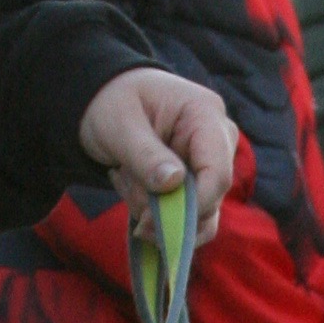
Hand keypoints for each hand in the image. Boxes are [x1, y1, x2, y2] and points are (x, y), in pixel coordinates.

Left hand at [78, 69, 237, 238]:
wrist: (105, 100)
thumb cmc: (113, 101)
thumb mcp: (119, 124)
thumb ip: (145, 155)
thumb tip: (173, 183)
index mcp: (206, 115)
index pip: (217, 173)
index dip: (193, 205)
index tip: (153, 222)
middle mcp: (218, 142)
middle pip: (209, 198)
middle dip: (163, 207)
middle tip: (124, 187)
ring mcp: (210, 165)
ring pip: (197, 214)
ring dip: (153, 209)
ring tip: (124, 177)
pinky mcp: (198, 184)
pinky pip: (185, 216)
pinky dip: (153, 212)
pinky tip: (131, 186)